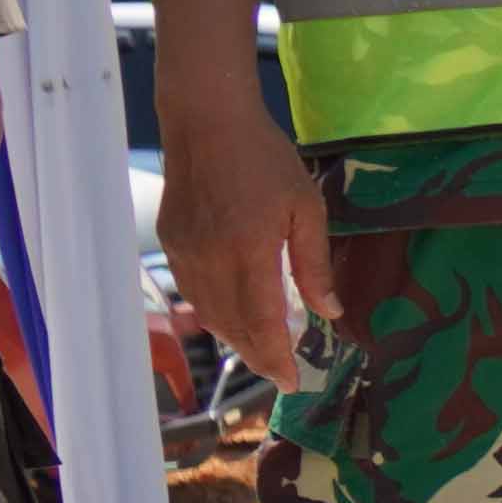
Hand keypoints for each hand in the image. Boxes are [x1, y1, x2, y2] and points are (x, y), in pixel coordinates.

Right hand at [155, 101, 340, 393]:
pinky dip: (215, 313)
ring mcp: (186, 250)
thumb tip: (330, 312)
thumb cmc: (265, 159)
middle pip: (233, 326)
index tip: (292, 382)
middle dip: (259, 355)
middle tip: (282, 373)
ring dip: (236, 337)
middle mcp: (211, 257)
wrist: (206, 120)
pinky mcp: (171, 241)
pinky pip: (194, 292)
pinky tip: (234, 317)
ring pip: (209, 313)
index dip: (277, 357)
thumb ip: (315, 265)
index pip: (263, 321)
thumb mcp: (306, 208)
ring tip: (263, 350)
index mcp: (249, 250)